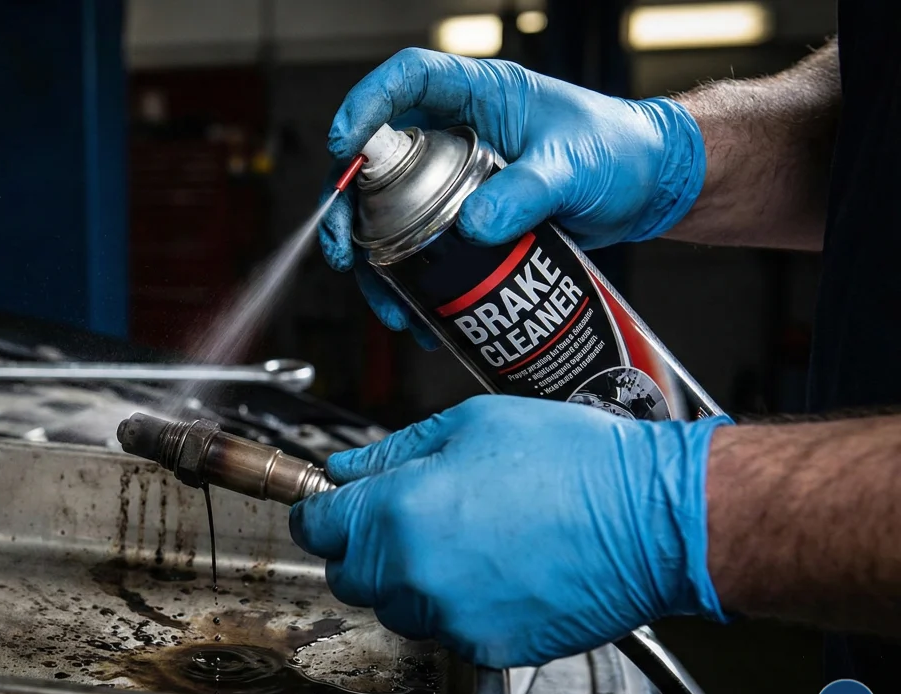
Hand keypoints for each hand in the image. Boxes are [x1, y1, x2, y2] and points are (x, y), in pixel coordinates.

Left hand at [289, 396, 729, 667]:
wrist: (651, 518)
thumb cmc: (576, 462)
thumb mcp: (472, 424)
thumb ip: (394, 451)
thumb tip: (348, 468)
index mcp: (399, 510)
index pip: (317, 526)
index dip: (323, 512)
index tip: (333, 508)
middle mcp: (414, 571)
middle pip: (349, 574)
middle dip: (365, 546)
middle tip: (411, 517)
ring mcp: (450, 616)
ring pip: (395, 607)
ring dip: (411, 579)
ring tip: (466, 541)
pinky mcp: (487, 647)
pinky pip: (445, 631)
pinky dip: (457, 607)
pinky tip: (496, 570)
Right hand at [319, 49, 705, 342]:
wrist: (648, 188)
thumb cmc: (619, 151)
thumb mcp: (574, 166)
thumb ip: (526, 192)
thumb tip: (475, 225)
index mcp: (479, 96)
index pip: (407, 80)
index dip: (367, 104)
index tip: (346, 144)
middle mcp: (456, 134)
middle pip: (378, 160)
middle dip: (348, 206)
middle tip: (344, 248)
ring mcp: (457, 179)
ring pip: (392, 213)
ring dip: (376, 259)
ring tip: (384, 302)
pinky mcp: (467, 221)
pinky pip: (423, 249)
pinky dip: (414, 284)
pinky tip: (419, 315)